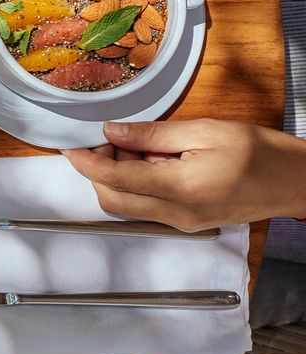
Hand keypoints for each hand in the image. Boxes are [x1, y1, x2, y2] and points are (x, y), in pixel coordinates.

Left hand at [63, 119, 305, 230]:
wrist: (295, 182)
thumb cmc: (260, 153)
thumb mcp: (205, 131)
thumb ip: (153, 134)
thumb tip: (111, 131)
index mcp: (180, 189)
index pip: (115, 180)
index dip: (86, 162)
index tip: (70, 145)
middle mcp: (177, 214)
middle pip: (112, 200)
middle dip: (99, 171)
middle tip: (108, 140)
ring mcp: (182, 223)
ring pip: (127, 205)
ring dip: (118, 178)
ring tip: (137, 146)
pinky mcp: (188, 222)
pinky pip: (147, 207)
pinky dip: (137, 185)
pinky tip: (153, 161)